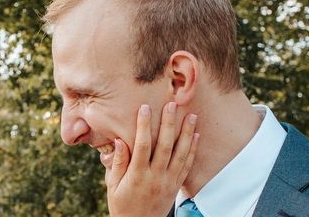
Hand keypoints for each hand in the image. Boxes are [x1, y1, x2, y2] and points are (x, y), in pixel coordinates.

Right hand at [106, 102, 198, 216]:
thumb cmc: (122, 204)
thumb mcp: (113, 185)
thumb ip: (117, 163)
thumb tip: (120, 141)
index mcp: (138, 175)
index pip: (142, 146)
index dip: (143, 126)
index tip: (144, 108)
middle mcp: (156, 177)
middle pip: (164, 146)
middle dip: (168, 124)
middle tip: (172, 104)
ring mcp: (168, 181)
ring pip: (180, 154)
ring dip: (187, 134)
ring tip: (191, 116)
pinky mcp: (176, 186)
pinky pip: (187, 166)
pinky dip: (193, 150)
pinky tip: (196, 136)